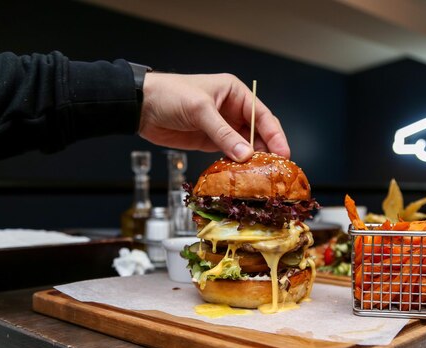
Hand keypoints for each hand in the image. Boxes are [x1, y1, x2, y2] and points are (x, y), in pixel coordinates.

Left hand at [138, 72, 289, 161]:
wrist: (142, 107)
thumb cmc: (171, 95)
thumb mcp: (201, 110)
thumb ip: (224, 134)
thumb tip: (246, 155)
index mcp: (235, 93)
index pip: (262, 116)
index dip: (275, 135)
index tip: (284, 154)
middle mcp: (232, 110)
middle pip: (257, 133)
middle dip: (267, 150)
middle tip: (276, 171)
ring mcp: (222, 127)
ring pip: (244, 146)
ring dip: (252, 160)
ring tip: (262, 176)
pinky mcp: (210, 142)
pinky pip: (229, 154)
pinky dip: (236, 165)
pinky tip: (242, 175)